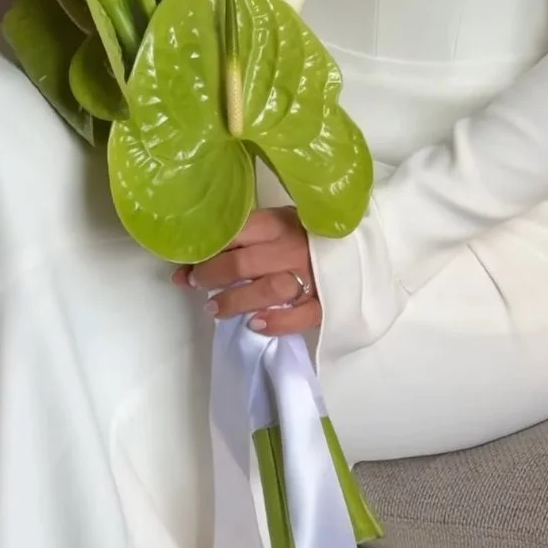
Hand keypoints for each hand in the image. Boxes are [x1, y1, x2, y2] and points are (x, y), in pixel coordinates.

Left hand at [171, 207, 320, 334]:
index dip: (207, 249)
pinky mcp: (325, 304)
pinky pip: (299, 317)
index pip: (235, 234)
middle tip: (195, 283)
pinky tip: (254, 324)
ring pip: (266, 291)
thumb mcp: (282, 223)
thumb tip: (204, 249)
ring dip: (234, 301)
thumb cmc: (310, 235)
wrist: (360, 251)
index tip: (187, 261)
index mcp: (280, 224)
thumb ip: (250, 234)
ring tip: (213, 309)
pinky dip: (275, 322)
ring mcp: (311, 278)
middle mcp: (292, 250)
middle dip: (211, 276)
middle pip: (242, 264)